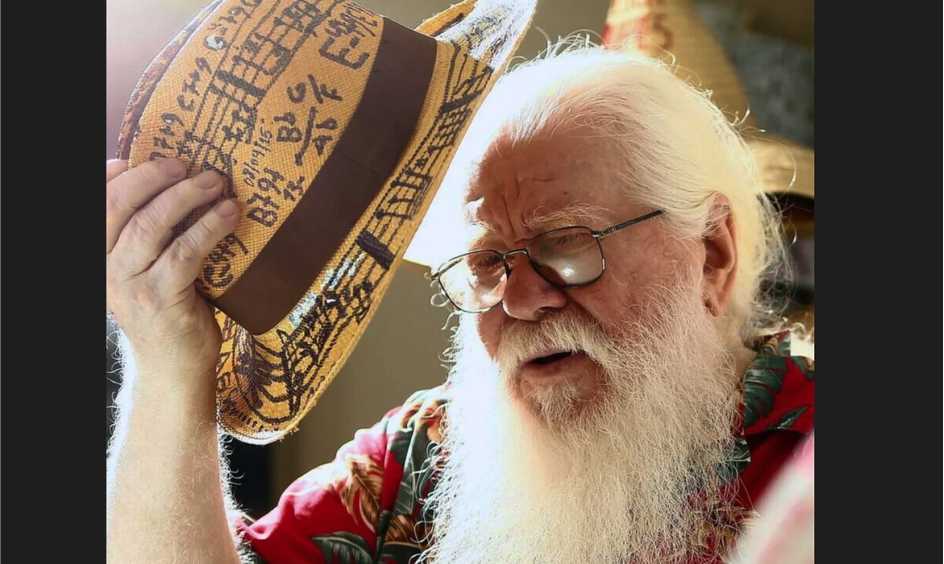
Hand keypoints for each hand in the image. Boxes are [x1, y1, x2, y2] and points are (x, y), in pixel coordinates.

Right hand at [106, 158, 238, 391]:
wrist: (173, 368)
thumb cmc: (167, 311)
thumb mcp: (146, 270)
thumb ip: (149, 236)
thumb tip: (169, 186)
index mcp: (100, 257)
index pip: (100, 207)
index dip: (116, 177)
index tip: (141, 156)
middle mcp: (106, 269)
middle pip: (120, 208)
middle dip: (152, 178)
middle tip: (185, 164)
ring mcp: (131, 284)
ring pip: (152, 225)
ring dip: (187, 197)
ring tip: (216, 182)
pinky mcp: (162, 298)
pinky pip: (185, 251)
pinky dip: (210, 226)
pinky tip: (230, 214)